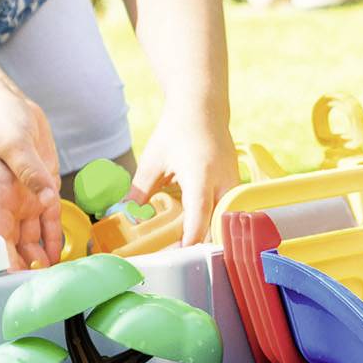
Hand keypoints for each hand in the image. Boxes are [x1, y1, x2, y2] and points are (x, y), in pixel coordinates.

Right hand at [0, 74, 61, 269]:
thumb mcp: (13, 140)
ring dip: (40, 258)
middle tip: (42, 288)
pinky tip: (60, 257)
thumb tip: (43, 194)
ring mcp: (25, 197)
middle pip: (14, 244)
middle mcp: (10, 202)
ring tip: (54, 280)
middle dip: (25, 267)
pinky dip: (54, 239)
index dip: (5, 259)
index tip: (15, 279)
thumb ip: (27, 169)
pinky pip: (48, 221)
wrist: (2, 102)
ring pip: (31, 238)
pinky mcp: (41, 190)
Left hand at [131, 99, 238, 247]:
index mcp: (200, 176)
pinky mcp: (235, 182)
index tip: (180, 254)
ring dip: (211, 231)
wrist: (202, 108)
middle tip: (181, 254)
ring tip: (191, 243)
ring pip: (226, 217)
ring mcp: (233, 182)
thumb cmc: (177, 130)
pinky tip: (201, 225)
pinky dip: (217, 219)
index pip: (199, 215)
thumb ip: (140, 190)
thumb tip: (127, 212)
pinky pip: (229, 208)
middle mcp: (222, 181)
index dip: (191, 238)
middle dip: (202, 241)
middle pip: (218, 223)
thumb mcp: (153, 160)